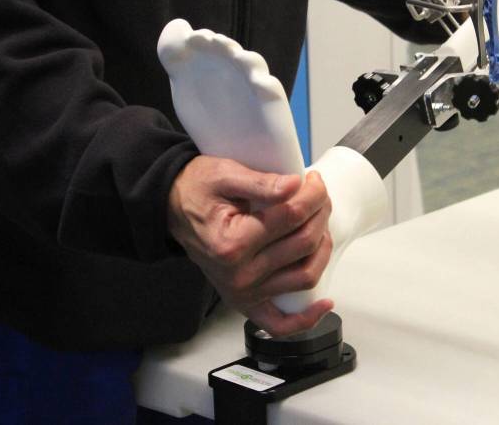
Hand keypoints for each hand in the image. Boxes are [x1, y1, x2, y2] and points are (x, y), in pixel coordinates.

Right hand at [167, 156, 333, 335]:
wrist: (173, 209)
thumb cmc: (197, 191)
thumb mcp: (224, 174)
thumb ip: (261, 182)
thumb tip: (295, 186)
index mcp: (232, 243)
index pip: (292, 216)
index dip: (313, 194)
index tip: (314, 180)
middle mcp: (238, 274)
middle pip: (304, 243)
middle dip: (320, 213)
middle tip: (318, 195)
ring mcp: (244, 292)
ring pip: (305, 275)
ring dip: (323, 248)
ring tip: (319, 224)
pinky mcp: (246, 302)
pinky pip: (280, 323)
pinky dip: (306, 318)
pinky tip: (324, 302)